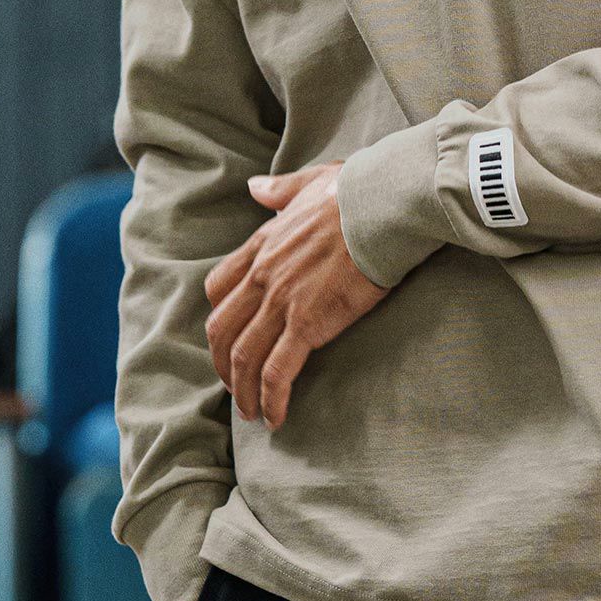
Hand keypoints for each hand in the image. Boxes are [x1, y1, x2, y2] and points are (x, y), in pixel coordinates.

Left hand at [204, 162, 389, 429]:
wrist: (381, 206)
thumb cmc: (355, 192)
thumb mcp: (308, 182)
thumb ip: (279, 190)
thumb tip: (255, 187)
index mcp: (262, 245)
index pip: (219, 288)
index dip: (220, 318)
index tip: (230, 338)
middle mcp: (263, 276)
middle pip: (222, 330)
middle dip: (223, 364)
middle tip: (235, 385)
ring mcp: (282, 301)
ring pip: (243, 357)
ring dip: (243, 392)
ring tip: (253, 413)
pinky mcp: (307, 323)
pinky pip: (276, 372)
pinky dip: (271, 399)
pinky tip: (276, 418)